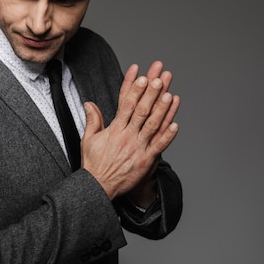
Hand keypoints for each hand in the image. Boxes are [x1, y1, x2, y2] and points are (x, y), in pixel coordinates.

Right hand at [81, 61, 179, 200]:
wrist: (97, 187)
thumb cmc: (93, 164)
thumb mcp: (88, 140)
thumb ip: (92, 120)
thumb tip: (89, 103)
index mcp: (114, 130)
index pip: (125, 104)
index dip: (135, 89)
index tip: (142, 76)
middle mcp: (126, 137)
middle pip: (141, 111)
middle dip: (151, 94)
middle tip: (159, 79)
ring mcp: (137, 148)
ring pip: (152, 126)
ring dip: (162, 110)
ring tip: (170, 95)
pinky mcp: (145, 161)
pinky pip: (158, 147)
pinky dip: (167, 136)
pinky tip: (175, 124)